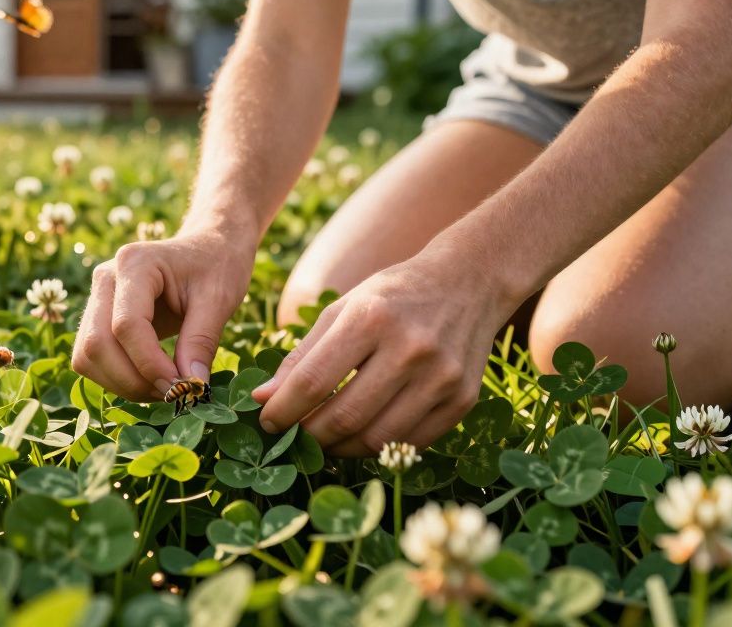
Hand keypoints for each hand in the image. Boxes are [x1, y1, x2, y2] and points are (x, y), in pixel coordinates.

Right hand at [72, 227, 255, 401]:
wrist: (209, 247)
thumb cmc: (218, 266)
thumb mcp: (220, 299)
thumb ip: (202, 341)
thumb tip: (191, 386)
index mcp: (135, 263)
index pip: (126, 325)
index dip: (150, 365)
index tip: (182, 387)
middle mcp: (106, 277)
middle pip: (96, 343)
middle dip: (132, 380)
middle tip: (173, 394)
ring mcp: (97, 296)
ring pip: (86, 356)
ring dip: (121, 383)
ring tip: (163, 388)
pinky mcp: (97, 316)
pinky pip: (90, 358)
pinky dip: (116, 378)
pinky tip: (150, 379)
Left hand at [252, 250, 517, 455]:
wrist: (470, 283)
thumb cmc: (393, 296)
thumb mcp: (343, 310)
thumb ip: (301, 356)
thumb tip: (261, 399)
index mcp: (372, 317)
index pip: (314, 381)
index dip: (284, 410)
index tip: (266, 421)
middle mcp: (411, 347)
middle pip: (345, 416)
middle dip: (309, 435)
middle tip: (294, 436)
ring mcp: (442, 377)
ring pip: (377, 439)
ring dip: (340, 449)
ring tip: (324, 440)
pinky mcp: (463, 400)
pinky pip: (410, 443)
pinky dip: (378, 448)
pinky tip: (361, 436)